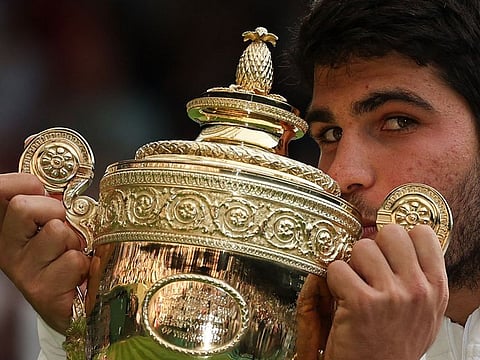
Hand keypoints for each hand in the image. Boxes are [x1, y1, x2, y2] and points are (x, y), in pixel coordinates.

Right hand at [0, 173, 89, 333]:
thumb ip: (46, 198)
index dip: (21, 183)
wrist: (68, 304)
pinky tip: (77, 274)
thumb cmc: (62, 255)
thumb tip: (47, 165)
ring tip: (71, 253)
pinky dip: (85, 263)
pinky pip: (74, 259)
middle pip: (23, 206)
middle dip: (55, 212)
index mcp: (5, 226)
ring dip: (75, 241)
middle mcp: (5, 248)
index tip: (38, 189)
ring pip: (56, 232)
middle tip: (63, 228)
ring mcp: (20, 270)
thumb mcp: (51, 221)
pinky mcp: (41, 290)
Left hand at [296, 224, 447, 359]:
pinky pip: (337, 268)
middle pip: (390, 233)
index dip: (399, 237)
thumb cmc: (395, 345)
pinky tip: (342, 298)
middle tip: (368, 269)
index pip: (421, 233)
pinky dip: (333, 281)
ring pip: (361, 247)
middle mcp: (418, 289)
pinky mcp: (362, 302)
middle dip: (374, 246)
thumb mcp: (422, 310)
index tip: (388, 249)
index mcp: (436, 287)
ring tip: (355, 286)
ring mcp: (391, 295)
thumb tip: (406, 242)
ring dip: (352, 265)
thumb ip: (418, 276)